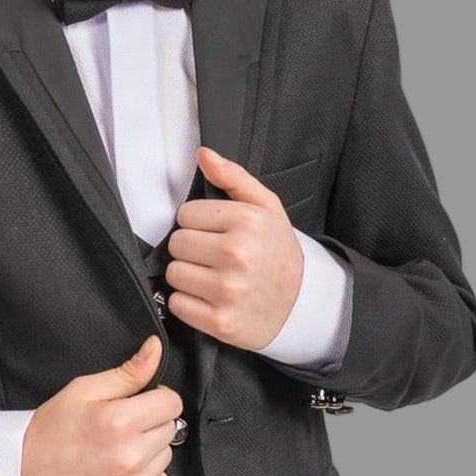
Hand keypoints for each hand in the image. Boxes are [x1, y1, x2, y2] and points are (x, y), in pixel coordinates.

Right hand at [21, 336, 183, 475]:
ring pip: (165, 458)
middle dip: (149, 425)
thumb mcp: (83, 391)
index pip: (172, 403)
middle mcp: (131, 457)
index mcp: (120, 422)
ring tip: (114, 451)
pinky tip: (117, 473)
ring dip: (148, 452)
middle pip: (169, 430)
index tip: (137, 404)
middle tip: (117, 429)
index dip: (155, 399)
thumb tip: (156, 348)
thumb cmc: (50, 431)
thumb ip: (127, 373)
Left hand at [163, 145, 304, 350]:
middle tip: (214, 257)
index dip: (198, 224)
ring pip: (174, 273)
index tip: (216, 233)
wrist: (301, 304)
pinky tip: (210, 298)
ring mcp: (228, 290)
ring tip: (212, 277)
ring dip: (188, 276)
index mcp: (247, 221)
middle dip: (191, 249)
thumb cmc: (278, 252)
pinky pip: (177, 304)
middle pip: (176, 243)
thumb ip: (233, 177)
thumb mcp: (266, 208)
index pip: (186, 214)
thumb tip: (203, 154)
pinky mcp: (219, 321)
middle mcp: (237, 255)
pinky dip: (188, 303)